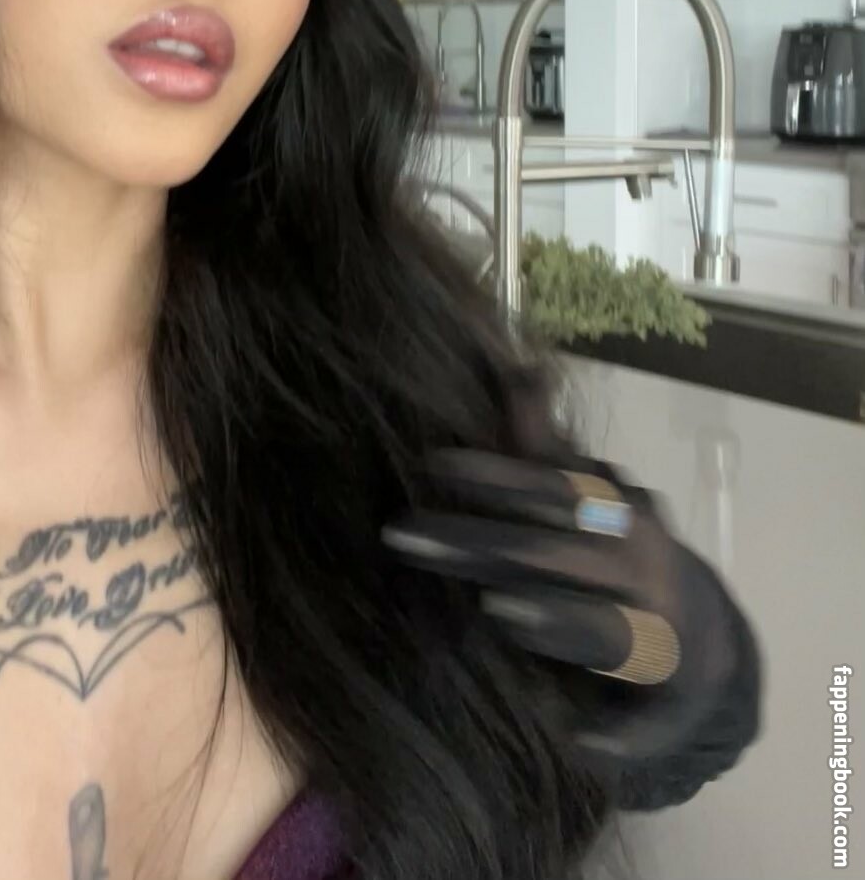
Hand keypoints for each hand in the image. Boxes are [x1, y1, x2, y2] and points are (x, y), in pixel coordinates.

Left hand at [381, 447, 741, 773]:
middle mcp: (644, 570)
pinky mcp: (674, 706)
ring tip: (499, 610)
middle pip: (556, 555)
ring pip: (610, 628)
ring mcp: (665, 637)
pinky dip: (620, 733)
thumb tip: (514, 363)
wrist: (702, 647)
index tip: (430, 463)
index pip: (554, 488)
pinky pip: (649, 724)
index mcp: (620, 517)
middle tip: (400, 534)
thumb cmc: (616, 562)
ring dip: (557, 621)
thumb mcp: (587, 500)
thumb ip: (544, 444)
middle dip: (479, 545)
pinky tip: (580, 741)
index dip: (497, 475)